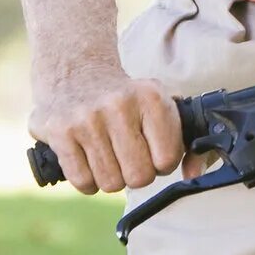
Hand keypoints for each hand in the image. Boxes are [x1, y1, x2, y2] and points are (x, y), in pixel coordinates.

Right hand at [28, 62, 204, 193]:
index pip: (167, 159)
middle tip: (129, 158)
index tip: (153, 153)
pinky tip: (89, 161)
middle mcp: (119, 105)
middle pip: (139, 176)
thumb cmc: (126, 99)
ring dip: (111, 178)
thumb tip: (194, 175)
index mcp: (151, 97)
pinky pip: (82, 181)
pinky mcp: (60, 132)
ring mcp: (87, 119)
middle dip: (137, 175)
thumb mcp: (158, 104)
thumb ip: (182, 139)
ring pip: (110, 183)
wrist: (76, 71)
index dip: (162, 164)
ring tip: (108, 156)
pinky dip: (88, 181)